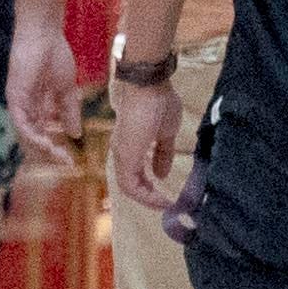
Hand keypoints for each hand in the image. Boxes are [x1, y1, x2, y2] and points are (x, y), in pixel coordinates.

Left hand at [6, 11, 88, 163]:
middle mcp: (27, 109)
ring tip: (58, 157)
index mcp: (39, 107)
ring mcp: (20, 104)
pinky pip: (22, 123)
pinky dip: (33, 136)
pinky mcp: (14, 98)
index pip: (44, 135)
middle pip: (34, 139)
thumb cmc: (55, 55)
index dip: (56, 149)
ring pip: (27, 135)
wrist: (45, 35)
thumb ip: (69, 112)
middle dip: (49, 154)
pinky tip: (46, 144)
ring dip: (42, 149)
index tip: (71, 161)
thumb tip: (75, 134)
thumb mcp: (68, 90)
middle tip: (65, 164)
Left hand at [106, 70, 187, 221]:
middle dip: (148, 197)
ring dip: (147, 199)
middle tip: (166, 205)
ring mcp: (121, 153)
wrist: (149, 83)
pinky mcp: (125, 155)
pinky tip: (161, 199)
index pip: (134, 175)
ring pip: (128, 187)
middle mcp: (120, 151)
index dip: (149, 190)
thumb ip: (163, 154)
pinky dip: (145, 195)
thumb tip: (162, 174)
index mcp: (129, 145)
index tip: (166, 198)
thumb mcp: (166, 133)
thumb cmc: (158, 101)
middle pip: (130, 184)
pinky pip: (131, 185)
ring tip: (165, 204)